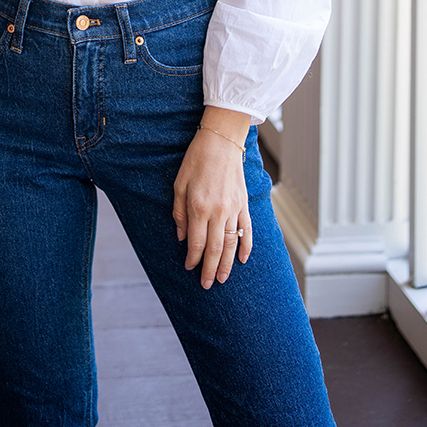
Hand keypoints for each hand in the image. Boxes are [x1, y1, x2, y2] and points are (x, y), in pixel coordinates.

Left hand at [172, 108, 252, 288]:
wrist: (221, 141)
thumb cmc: (196, 160)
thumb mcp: (179, 184)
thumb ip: (179, 213)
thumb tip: (182, 237)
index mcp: (199, 207)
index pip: (196, 242)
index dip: (192, 258)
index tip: (189, 268)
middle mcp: (218, 211)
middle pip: (215, 248)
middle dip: (209, 269)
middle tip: (206, 285)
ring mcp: (234, 209)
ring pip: (232, 243)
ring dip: (226, 264)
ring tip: (221, 278)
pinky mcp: (244, 204)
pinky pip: (247, 230)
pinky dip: (246, 246)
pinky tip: (243, 259)